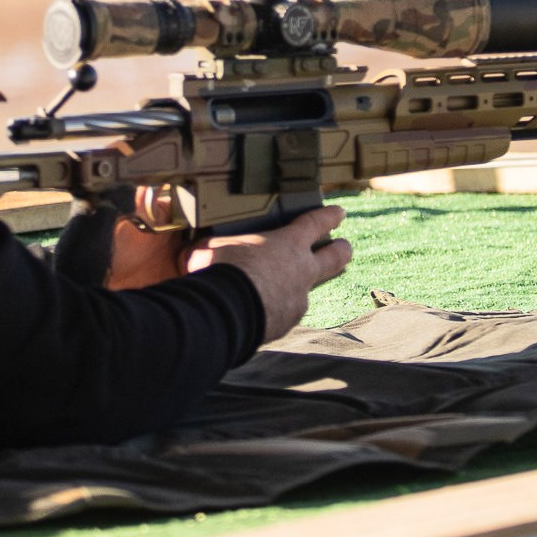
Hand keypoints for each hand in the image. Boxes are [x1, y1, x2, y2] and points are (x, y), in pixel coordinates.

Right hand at [188, 206, 352, 341]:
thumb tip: (192, 254)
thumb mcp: (213, 249)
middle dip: (341, 250)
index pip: (315, 223)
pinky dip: (273, 310)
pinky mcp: (286, 323)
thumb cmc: (223, 271)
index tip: (339, 213)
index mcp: (288, 244)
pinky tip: (257, 312)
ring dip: (295, 287)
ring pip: (306, 290)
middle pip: (335, 257)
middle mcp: (301, 271)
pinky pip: (283, 313)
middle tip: (345, 246)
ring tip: (277, 288)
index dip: (329, 216)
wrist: (227, 313)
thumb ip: (214, 249)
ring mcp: (298, 300)